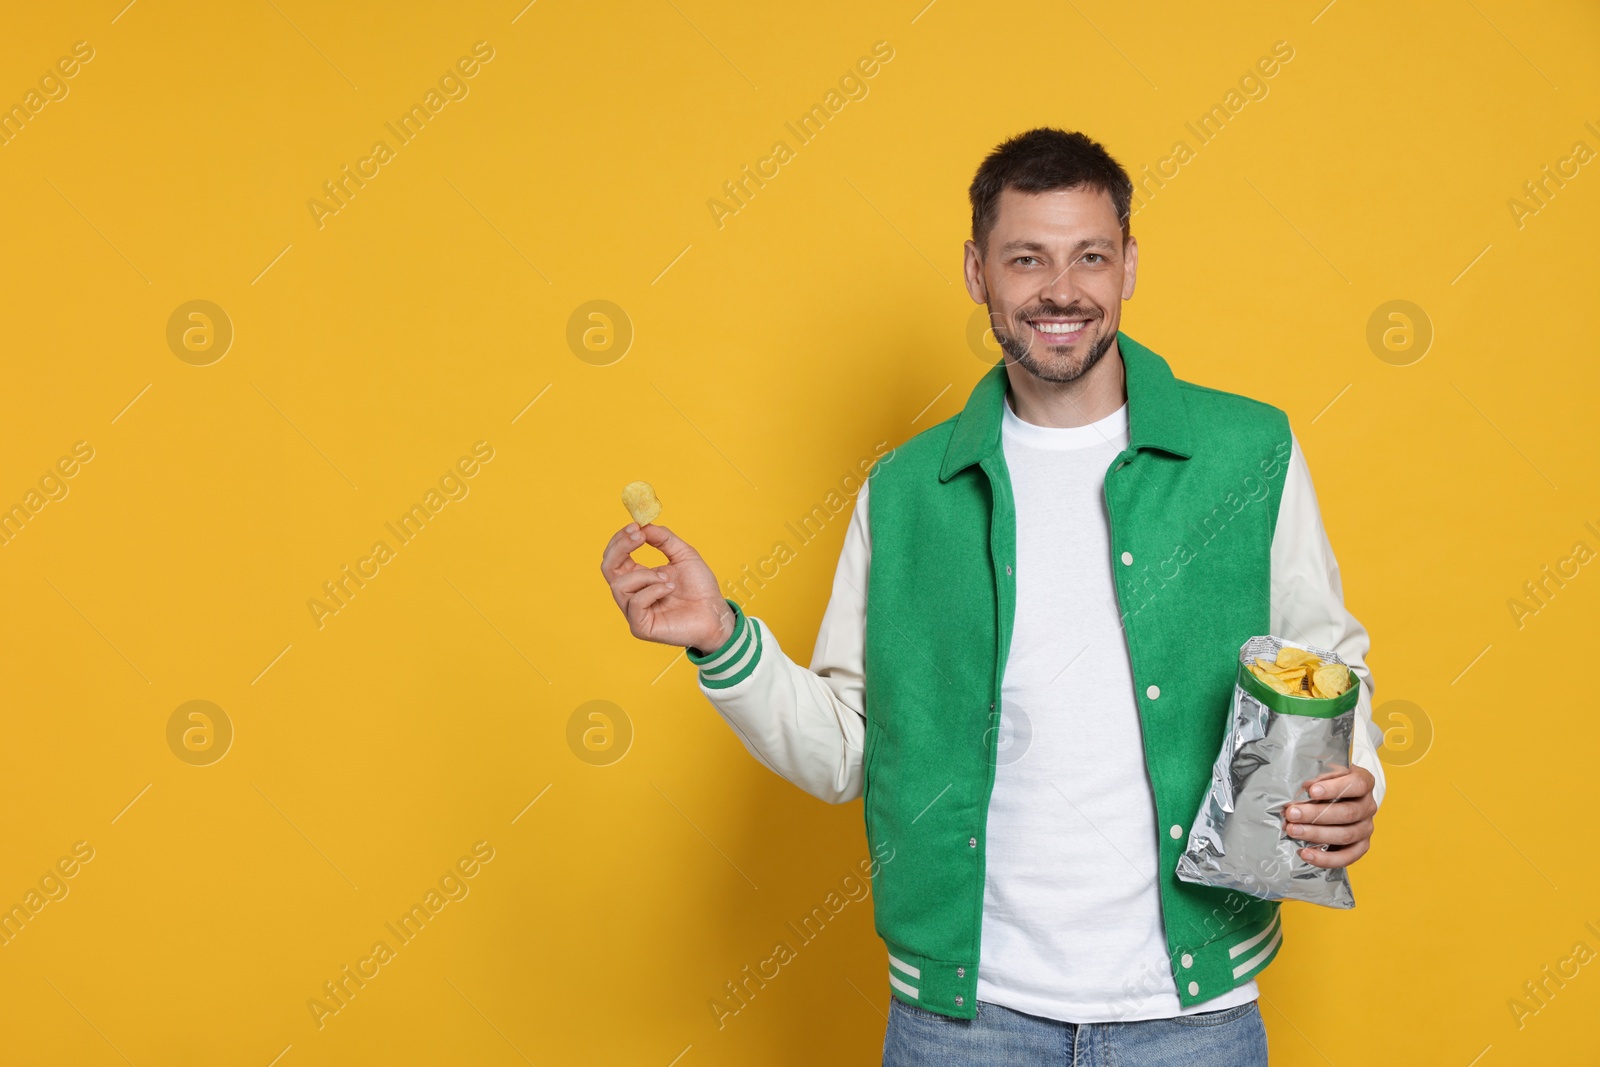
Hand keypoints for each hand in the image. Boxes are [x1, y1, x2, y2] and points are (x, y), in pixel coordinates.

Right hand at [600, 522, 734, 652]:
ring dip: (645, 575)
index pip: (615, 558)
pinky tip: (669, 590)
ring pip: (620, 586)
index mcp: (638, 578)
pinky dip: (653, 591)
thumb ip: (664, 539)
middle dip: (620, 548)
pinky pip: (635, 603)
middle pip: (608, 568)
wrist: (716, 613)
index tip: (635, 526)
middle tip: (639, 536)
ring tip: (668, 577)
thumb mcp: (684, 555)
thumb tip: (644, 525)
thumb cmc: (700, 588)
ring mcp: (634, 612)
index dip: (621, 540)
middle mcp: (632, 594)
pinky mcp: (641, 627)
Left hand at [1282, 764, 1376, 867]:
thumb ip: (1315, 781)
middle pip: (1348, 813)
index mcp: (1364, 782)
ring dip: (1316, 834)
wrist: (1342, 797)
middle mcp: (1368, 806)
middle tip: (1292, 814)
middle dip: (1316, 814)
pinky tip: (1306, 853)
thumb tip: (1300, 793)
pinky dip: (1325, 858)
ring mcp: (1366, 827)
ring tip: (1293, 831)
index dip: (1334, 788)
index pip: (1356, 784)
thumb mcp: (1324, 774)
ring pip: (1346, 835)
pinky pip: (1346, 857)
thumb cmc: (1328, 783)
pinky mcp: (1361, 846)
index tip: (1312, 791)